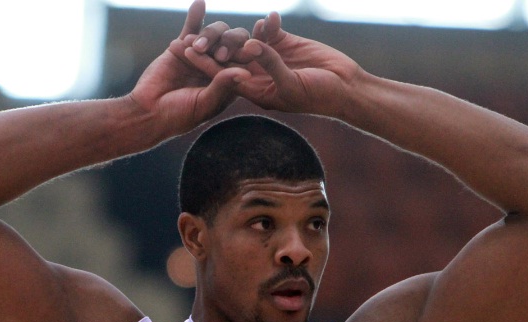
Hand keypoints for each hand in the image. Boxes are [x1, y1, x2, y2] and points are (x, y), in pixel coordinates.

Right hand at [129, 1, 250, 136]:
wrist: (149, 111)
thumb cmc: (180, 115)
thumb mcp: (205, 104)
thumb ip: (223, 86)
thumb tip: (247, 73)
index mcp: (228, 83)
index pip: (244, 63)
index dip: (250, 54)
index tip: (254, 50)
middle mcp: (217, 66)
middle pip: (231, 45)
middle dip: (228, 45)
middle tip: (219, 55)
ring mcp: (200, 55)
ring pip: (212, 35)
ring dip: (207, 38)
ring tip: (195, 48)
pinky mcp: (182, 47)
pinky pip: (191, 28)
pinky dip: (195, 16)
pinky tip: (199, 4)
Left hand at [184, 12, 361, 116]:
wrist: (345, 87)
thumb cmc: (319, 95)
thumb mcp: (292, 85)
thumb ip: (270, 66)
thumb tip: (250, 47)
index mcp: (255, 89)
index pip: (222, 75)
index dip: (202, 63)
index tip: (183, 51)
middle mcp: (258, 72)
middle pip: (229, 56)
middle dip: (211, 45)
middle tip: (193, 35)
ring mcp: (270, 57)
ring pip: (245, 40)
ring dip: (236, 33)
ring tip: (226, 29)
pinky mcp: (284, 42)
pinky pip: (267, 29)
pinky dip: (265, 24)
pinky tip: (269, 20)